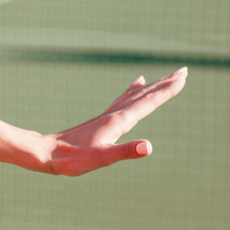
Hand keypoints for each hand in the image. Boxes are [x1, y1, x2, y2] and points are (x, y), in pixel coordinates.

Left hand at [41, 68, 186, 174]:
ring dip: (152, 86)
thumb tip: (148, 146)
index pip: (148, 102)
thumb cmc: (72, 159)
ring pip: (135, 95)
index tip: (183, 78)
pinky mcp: (102, 121)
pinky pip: (124, 100)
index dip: (167, 90)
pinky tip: (135, 84)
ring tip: (165, 76)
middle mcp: (115, 114)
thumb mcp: (101, 158)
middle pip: (145, 94)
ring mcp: (108, 116)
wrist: (45, 152)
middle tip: (183, 71)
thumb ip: (125, 151)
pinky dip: (134, 90)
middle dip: (165, 83)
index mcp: (119, 121)